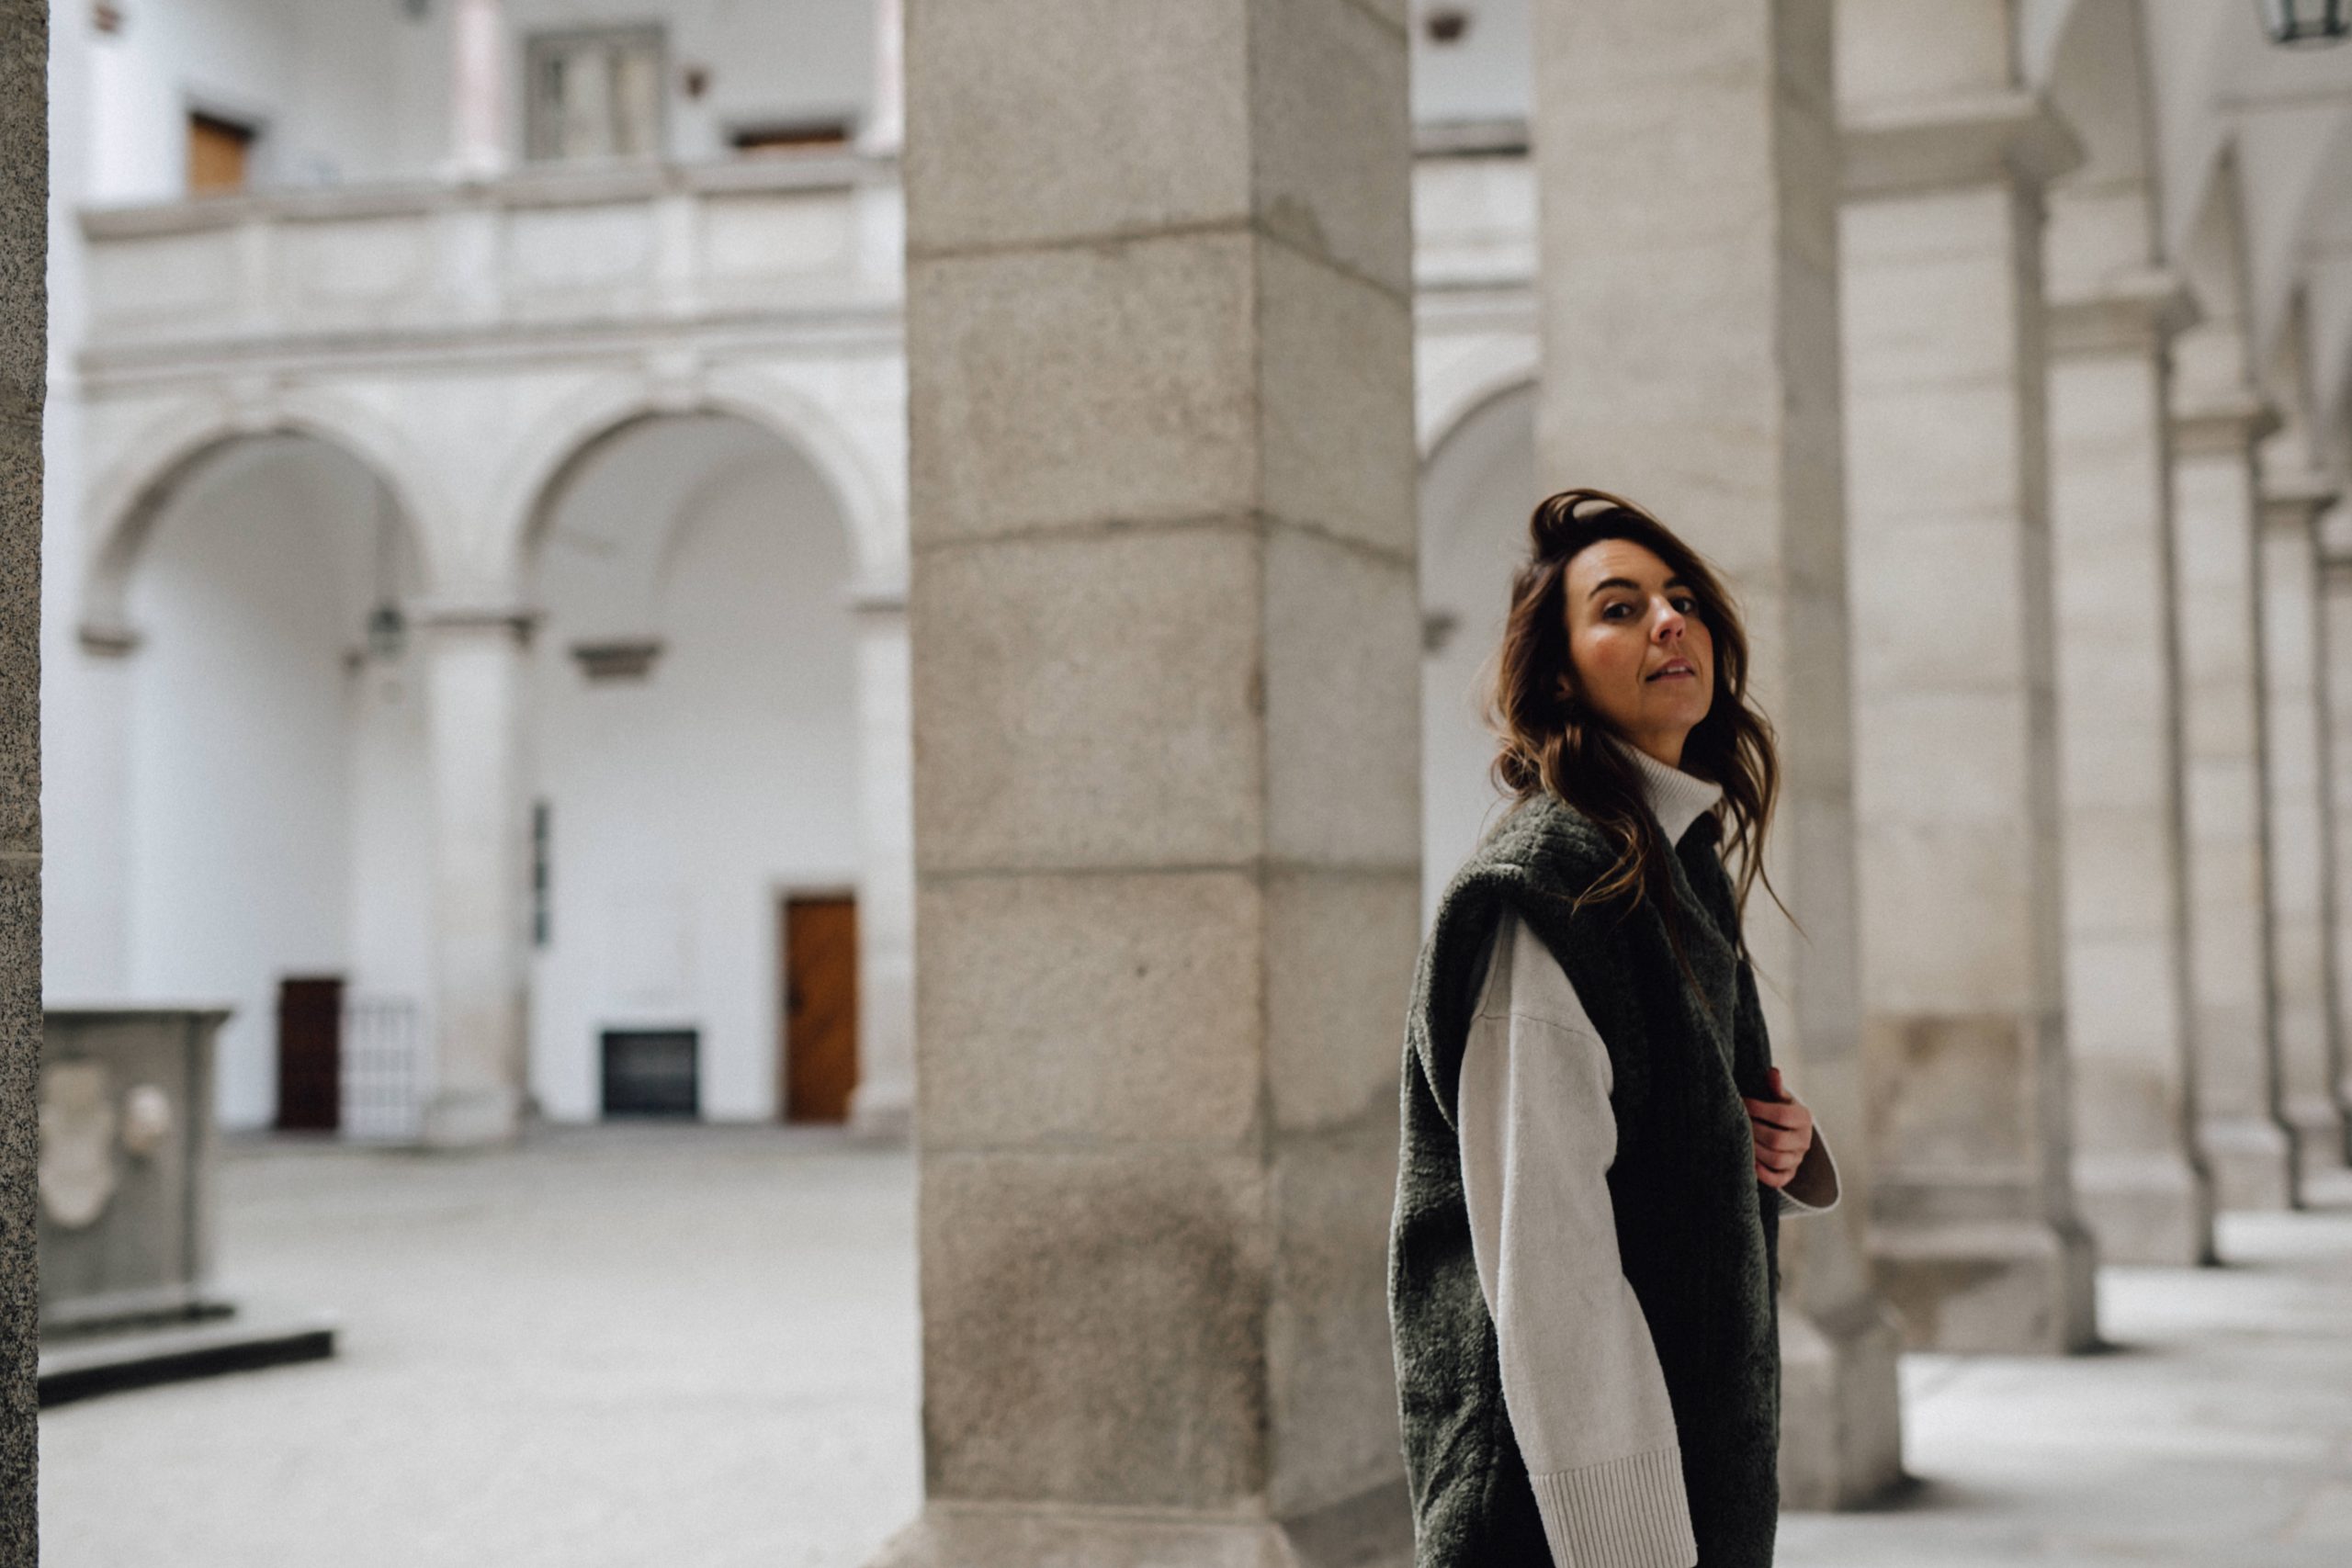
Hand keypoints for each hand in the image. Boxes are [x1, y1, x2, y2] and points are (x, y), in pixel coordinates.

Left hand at [1743, 1067, 1813, 1189]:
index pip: (1782, 1115)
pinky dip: (1763, 1174)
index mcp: (1804, 1118)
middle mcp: (1804, 1140)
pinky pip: (1778, 1179)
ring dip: (1755, 1151)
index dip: (1759, 1109)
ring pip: (1777, 1160)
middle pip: (1778, 1140)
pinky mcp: (1790, 1174)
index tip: (1741, 1103)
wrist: (1790, 1132)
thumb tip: (1773, 1071)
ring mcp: (1798, 1159)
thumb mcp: (1780, 1097)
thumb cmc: (1780, 1110)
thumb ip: (1776, 1086)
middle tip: (1737, 1123)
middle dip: (1754, 1131)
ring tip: (1739, 1139)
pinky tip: (1748, 1162)